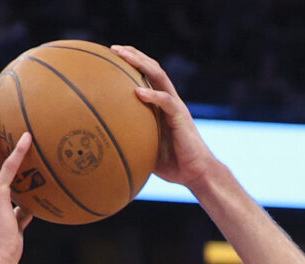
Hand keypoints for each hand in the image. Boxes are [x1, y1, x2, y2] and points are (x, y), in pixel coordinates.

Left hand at [112, 46, 218, 189]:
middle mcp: (170, 101)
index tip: (112, 56)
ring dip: (142, 64)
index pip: (148, 76)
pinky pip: (166, 102)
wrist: (197, 173)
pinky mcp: (181, 117)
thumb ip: (133, 140)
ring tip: (124, 56)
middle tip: (114, 48)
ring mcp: (176, 107)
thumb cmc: (173, 165)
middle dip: (134, 55)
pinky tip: (138, 91)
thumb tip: (107, 145)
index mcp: (162, 105)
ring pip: (160, 77)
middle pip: (153, 69)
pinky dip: (152, 95)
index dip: (133, 63)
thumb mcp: (147, 149)